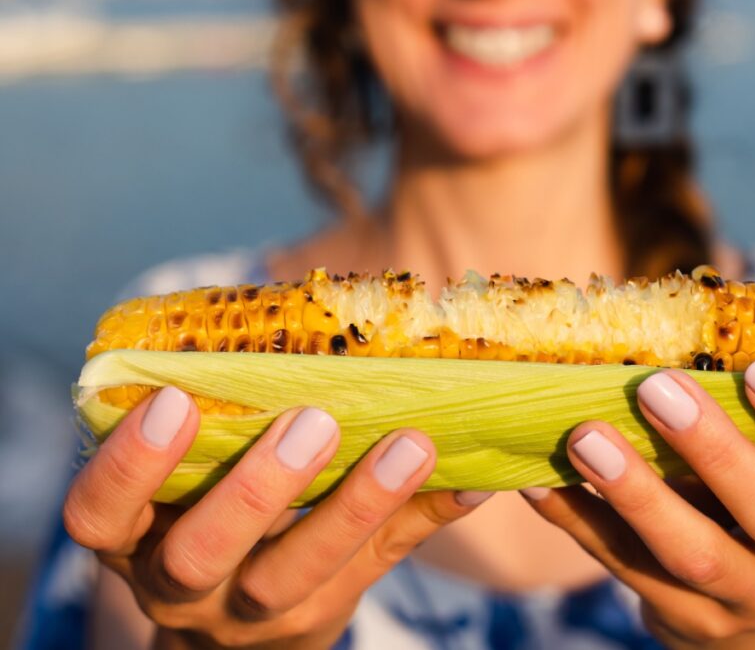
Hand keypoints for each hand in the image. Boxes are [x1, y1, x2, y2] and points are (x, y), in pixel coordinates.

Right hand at [63, 387, 489, 649]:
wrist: (231, 636)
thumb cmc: (203, 524)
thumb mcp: (180, 490)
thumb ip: (211, 425)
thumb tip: (282, 321)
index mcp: (134, 538)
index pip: (98, 512)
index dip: (127, 463)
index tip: (171, 401)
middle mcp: (180, 587)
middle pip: (203, 552)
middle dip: (256, 488)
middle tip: (313, 421)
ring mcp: (249, 614)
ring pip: (295, 575)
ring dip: (358, 504)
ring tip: (411, 444)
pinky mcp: (320, 618)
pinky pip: (375, 569)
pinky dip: (424, 518)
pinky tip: (471, 482)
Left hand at [523, 360, 754, 648]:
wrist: (753, 612)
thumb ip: (749, 411)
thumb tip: (670, 326)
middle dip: (716, 451)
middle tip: (655, 388)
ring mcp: (751, 600)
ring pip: (697, 556)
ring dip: (637, 494)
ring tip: (586, 437)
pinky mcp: (689, 621)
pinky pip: (628, 570)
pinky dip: (581, 522)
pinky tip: (541, 481)